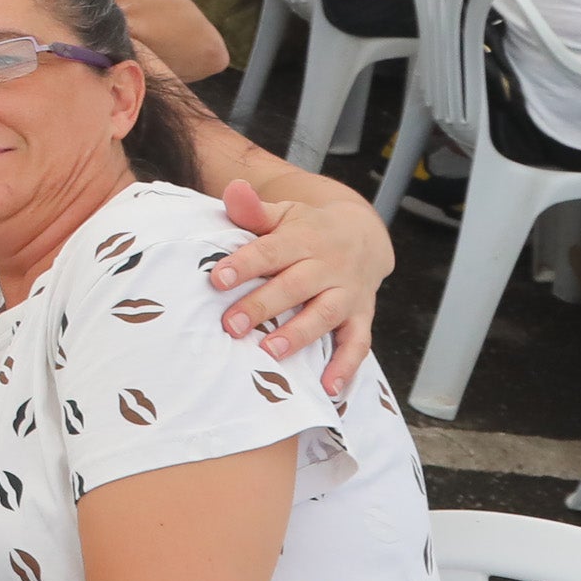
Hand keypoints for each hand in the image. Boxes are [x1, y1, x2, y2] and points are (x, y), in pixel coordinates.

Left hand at [205, 174, 393, 398]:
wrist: (364, 234)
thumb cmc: (307, 228)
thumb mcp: (284, 213)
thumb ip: (255, 210)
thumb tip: (232, 190)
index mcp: (304, 238)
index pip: (271, 251)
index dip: (244, 264)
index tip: (216, 279)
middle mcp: (328, 266)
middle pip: (295, 286)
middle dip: (263, 306)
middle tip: (231, 325)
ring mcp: (348, 293)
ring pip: (325, 315)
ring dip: (299, 335)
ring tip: (270, 353)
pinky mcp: (361, 317)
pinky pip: (357, 344)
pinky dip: (345, 367)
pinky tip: (328, 390)